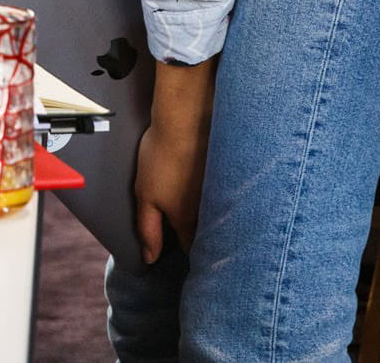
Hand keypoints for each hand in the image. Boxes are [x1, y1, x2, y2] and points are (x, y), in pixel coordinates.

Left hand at [134, 57, 216, 262]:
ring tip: (217, 222)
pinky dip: (230, 202)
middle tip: (208, 245)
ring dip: (223, 224)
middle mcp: (211, 213)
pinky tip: (225, 196)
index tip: (189, 260)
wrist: (188, 119)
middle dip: (211, 245)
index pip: (192, 251)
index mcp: (189, 221)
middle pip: (212, 238)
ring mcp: (225, 194)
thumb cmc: (163, 155)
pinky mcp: (234, 177)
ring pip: (224, 219)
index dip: (190, 258)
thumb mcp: (145, 194)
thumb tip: (150, 258)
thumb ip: (148, 229)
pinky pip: (234, 199)